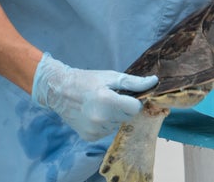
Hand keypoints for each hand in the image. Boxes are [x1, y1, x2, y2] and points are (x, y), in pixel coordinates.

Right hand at [31, 53, 157, 140]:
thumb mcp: (111, 77)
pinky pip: (107, 131)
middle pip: (127, 117)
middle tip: (111, 98)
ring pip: (118, 125)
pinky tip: (95, 114)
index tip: (126, 95)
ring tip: (101, 105)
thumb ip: (134, 82)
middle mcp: (101, 118)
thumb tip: (154, 82)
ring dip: (114, 116)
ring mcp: (94, 130)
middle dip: (124, 108)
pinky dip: (105, 124)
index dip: (134, 101)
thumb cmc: (88, 80)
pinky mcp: (89, 137)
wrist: (59, 91)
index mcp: (107, 101)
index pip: (135, 108)